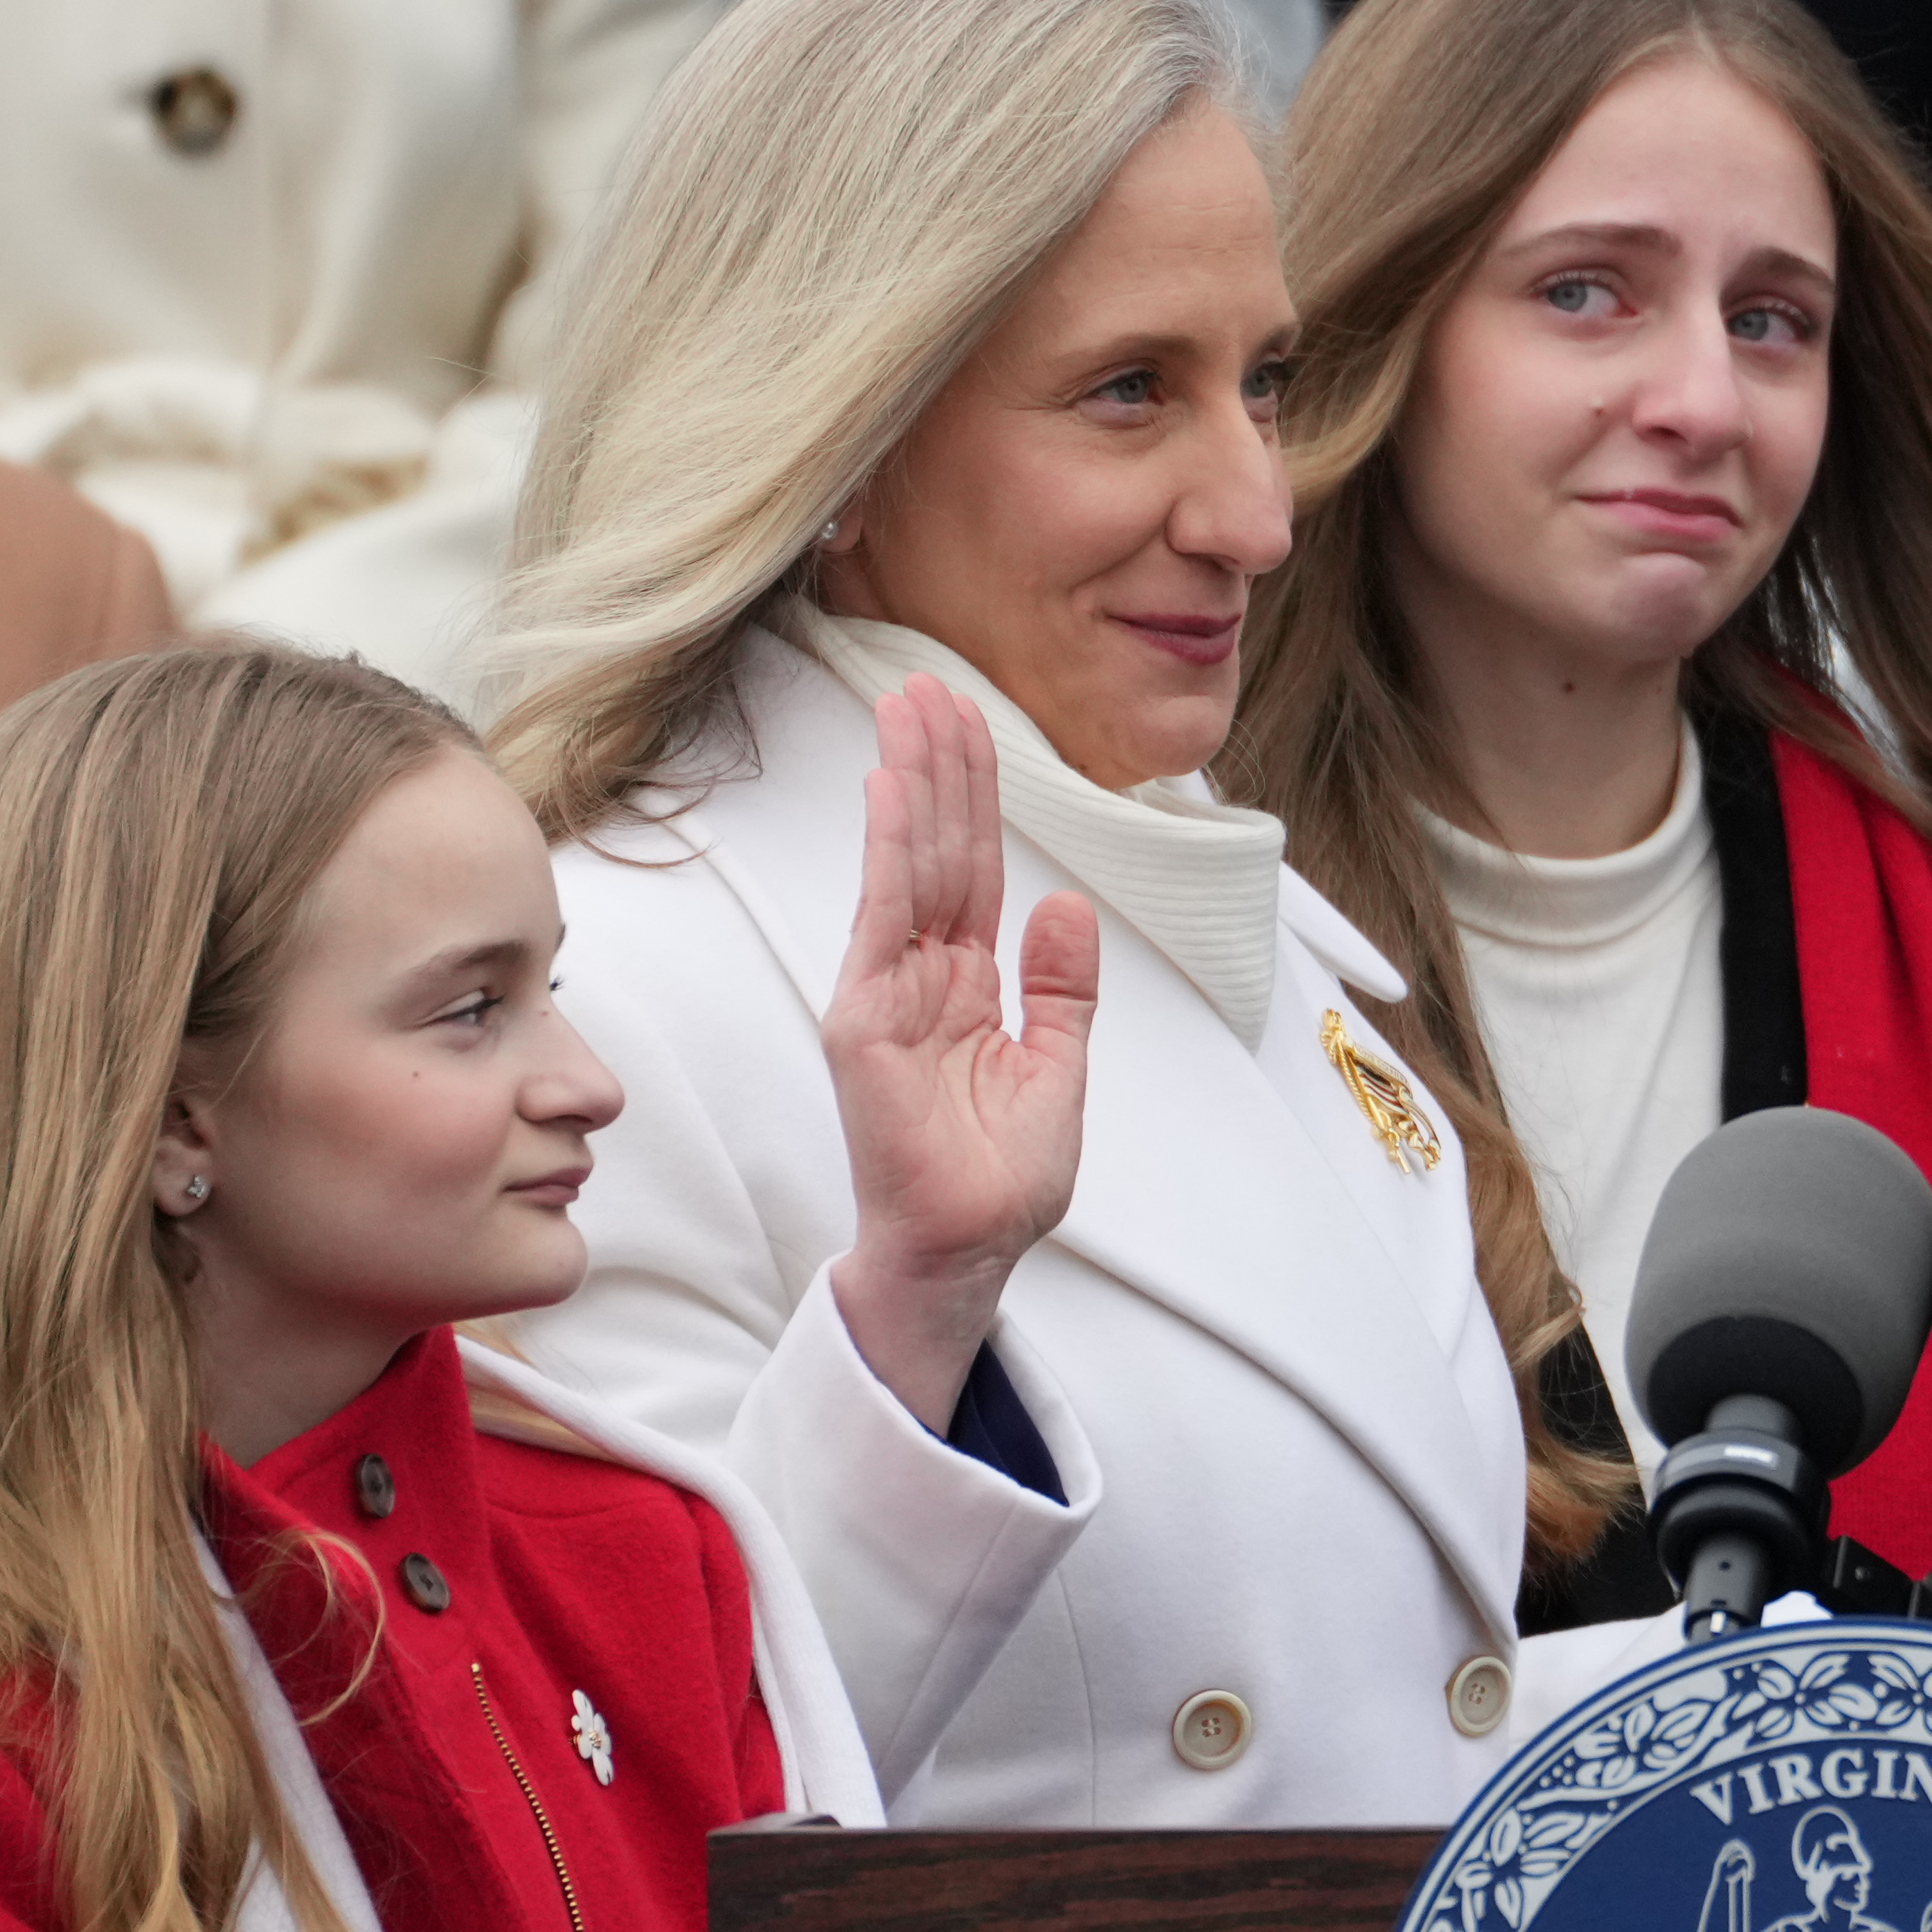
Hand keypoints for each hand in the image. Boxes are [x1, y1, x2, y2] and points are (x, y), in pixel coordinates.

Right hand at [821, 676, 1100, 1429]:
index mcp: (967, 986)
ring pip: (909, 866)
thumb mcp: (1057, 1068)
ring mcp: (887, 993)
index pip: (972, 872)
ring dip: (913, 782)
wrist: (968, 1249)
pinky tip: (893, 789)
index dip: (974, 798)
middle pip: (937, 852)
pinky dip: (890, 851)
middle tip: (932, 682)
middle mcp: (920, 977)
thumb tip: (1065, 905)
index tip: (971, 724)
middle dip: (938, 766)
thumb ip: (1061, 988)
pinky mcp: (866, 1019)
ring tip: (913, 705)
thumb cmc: (1001, 1176)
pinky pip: (884, 919)